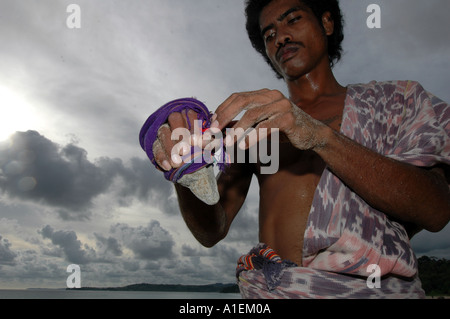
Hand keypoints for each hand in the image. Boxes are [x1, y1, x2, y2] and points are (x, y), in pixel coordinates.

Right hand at [153, 109, 205, 170]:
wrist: (192, 163)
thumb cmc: (202, 148)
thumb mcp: (208, 143)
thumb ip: (210, 138)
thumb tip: (212, 131)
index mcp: (191, 115)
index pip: (191, 115)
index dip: (194, 127)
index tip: (197, 142)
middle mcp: (176, 119)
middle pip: (175, 118)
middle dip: (181, 134)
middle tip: (186, 151)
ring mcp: (164, 129)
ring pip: (164, 132)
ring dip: (170, 148)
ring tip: (177, 162)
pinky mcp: (155, 142)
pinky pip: (156, 147)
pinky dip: (161, 157)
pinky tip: (168, 166)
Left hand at [212, 89, 326, 150]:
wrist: (312, 134)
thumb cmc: (285, 129)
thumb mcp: (263, 123)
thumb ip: (245, 121)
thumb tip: (221, 126)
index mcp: (264, 94)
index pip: (238, 96)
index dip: (223, 108)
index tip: (212, 122)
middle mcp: (272, 96)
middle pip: (242, 101)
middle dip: (225, 115)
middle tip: (214, 130)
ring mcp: (282, 105)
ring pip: (253, 114)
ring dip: (237, 129)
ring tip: (228, 141)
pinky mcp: (288, 118)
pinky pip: (266, 127)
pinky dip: (253, 137)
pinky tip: (244, 145)